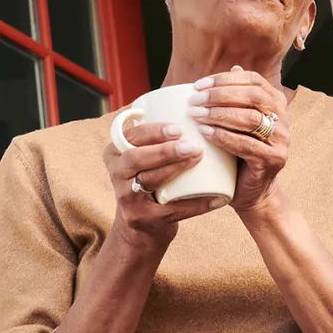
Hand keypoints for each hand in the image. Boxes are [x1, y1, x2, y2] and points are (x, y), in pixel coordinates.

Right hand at [104, 123, 228, 247]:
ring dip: (176, 169)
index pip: (131, 137)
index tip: (178, 127)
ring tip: (199, 158)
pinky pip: (172, 210)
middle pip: (136, 158)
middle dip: (164, 150)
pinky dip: (196, 204)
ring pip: (151, 180)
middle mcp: (117, 175)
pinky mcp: (143, 219)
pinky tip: (217, 198)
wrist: (142, 227)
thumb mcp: (143, 157)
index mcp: (115, 154)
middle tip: (192, 145)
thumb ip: (156, 135)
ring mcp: (128, 199)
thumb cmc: (151, 181)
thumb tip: (195, 105)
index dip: (153, 131)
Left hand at [189, 66, 291, 216]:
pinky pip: (247, 144)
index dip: (225, 79)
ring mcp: (282, 139)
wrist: (252, 191)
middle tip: (195, 100)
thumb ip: (237, 97)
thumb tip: (234, 66)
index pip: (252, 80)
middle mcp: (283, 118)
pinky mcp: (274, 159)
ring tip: (197, 115)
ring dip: (220, 114)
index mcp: (276, 102)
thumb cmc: (239, 153)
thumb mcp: (237, 121)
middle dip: (220, 95)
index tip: (198, 85)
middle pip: (253, 96)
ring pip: (250, 119)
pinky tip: (206, 134)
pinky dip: (224, 137)